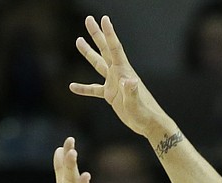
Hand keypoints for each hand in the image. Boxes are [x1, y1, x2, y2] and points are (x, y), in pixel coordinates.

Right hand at [70, 15, 166, 137]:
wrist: (148, 124)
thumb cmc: (145, 114)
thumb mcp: (136, 104)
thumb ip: (131, 92)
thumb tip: (129, 81)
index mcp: (123, 72)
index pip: (115, 49)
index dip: (109, 34)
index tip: (104, 19)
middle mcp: (118, 74)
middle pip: (105, 50)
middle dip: (97, 35)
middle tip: (89, 19)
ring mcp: (114, 84)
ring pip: (99, 64)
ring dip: (88, 53)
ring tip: (78, 41)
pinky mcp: (111, 96)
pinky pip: (94, 90)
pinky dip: (84, 88)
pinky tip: (72, 87)